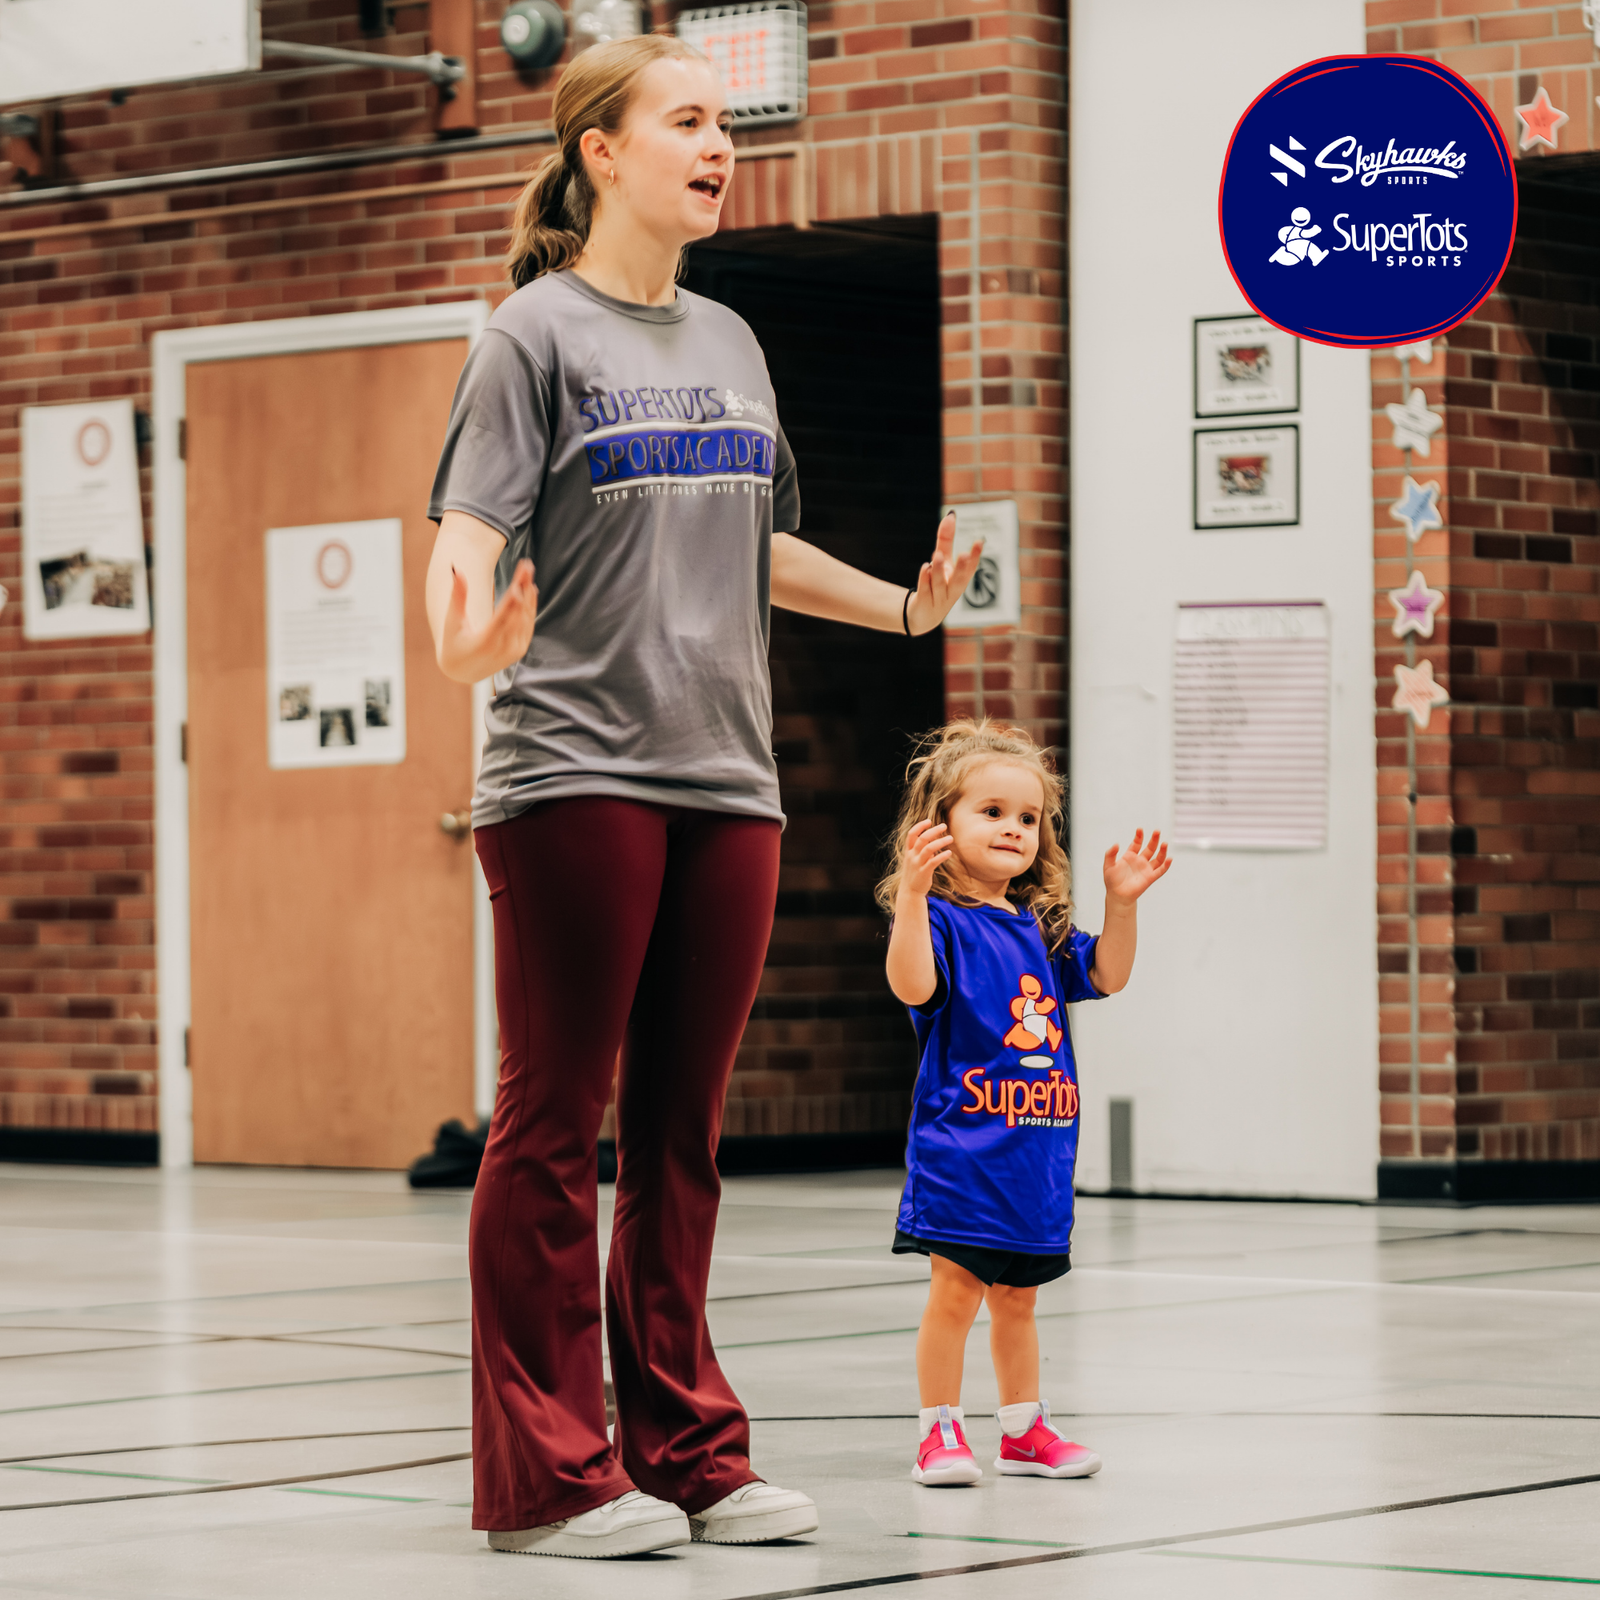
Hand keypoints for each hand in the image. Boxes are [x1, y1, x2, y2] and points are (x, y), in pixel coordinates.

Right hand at [439, 558, 536, 678]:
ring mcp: (514, 650)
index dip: (514, 595)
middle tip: (527, 565)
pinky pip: (528, 625)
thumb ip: (457, 597)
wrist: (463, 671)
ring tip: (528, 571)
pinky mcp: (520, 650)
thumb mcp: (452, 622)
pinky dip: (531, 607)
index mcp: (485, 642)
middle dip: (523, 587)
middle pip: (518, 613)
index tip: (520, 576)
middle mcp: (503, 648)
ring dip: (528, 594)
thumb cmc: (454, 643)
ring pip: (526, 618)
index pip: (504, 615)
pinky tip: (530, 589)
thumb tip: (457, 570)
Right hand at [899, 820, 950, 897]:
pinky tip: (949, 853)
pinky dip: (942, 856)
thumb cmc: (915, 873)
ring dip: (940, 842)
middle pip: (922, 839)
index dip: (920, 826)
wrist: (910, 892)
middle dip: (933, 831)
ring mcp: (917, 864)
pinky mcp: (924, 873)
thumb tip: (935, 842)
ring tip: (951, 838)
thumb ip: (923, 851)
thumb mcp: (915, 860)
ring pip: (928, 849)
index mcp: (908, 851)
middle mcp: (912, 856)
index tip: (929, 821)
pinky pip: (933, 862)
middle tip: (944, 826)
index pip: (911, 834)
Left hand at [905, 513, 984, 635]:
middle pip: (959, 580)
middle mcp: (952, 591)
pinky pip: (925, 591)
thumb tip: (951, 515)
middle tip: (965, 554)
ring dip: (939, 571)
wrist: (922, 615)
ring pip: (939, 585)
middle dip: (963, 568)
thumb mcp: (943, 560)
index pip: (970, 568)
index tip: (979, 542)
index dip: (975, 557)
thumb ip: (946, 539)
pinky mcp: (924, 604)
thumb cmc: (937, 583)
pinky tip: (926, 568)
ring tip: (937, 556)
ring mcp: (939, 599)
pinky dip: (925, 579)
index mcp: (960, 579)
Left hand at [1102, 828, 1169, 907]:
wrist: (1117, 895)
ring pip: (1158, 858)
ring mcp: (1146, 869)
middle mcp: (1140, 861)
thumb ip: (1110, 854)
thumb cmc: (1112, 881)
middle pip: (1150, 848)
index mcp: (1130, 856)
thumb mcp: (1108, 865)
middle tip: (1157, 831)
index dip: (1139, 836)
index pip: (1137, 843)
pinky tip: (1169, 858)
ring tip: (1164, 843)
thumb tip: (1116, 844)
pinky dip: (1166, 865)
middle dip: (1154, 839)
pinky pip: (1160, 870)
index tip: (1139, 829)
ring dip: (1162, 851)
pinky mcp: (1150, 877)